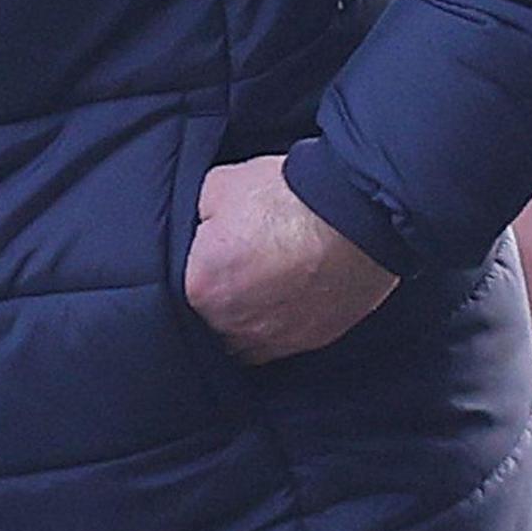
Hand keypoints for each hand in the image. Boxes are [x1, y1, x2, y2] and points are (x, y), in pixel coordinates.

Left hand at [183, 155, 397, 363]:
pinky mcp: (309, 342)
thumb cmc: (287, 197)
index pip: (175, 288)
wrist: (356, 211)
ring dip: (243, 320)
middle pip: (207, 320)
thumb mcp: (217, 186)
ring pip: (241, 340)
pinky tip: (282, 300)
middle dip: (216, 297)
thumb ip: (194, 217)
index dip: (190, 266)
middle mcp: (232, 325)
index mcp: (201, 287)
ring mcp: (273, 340)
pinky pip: (278, 344)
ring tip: (257, 288)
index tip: (204, 252)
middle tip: (233, 268)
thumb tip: (196, 230)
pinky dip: (276, 326)